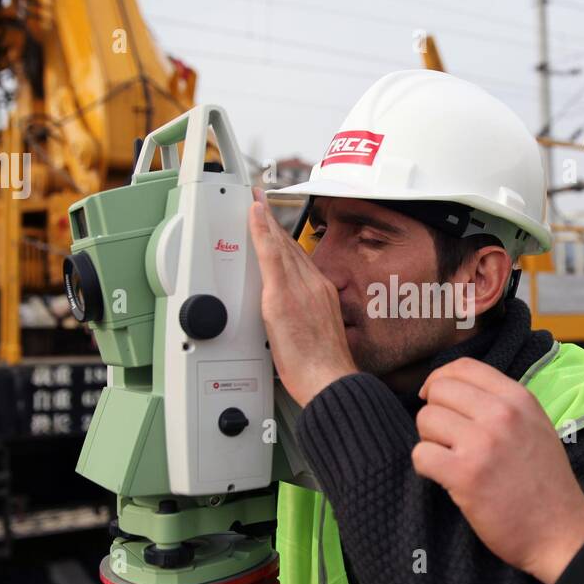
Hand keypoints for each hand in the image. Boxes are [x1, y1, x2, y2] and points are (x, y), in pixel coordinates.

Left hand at [248, 188, 356, 406]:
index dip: (287, 240)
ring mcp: (299, 287)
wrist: (330, 380)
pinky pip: (270, 253)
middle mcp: (314, 285)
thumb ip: (306, 323)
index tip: (278, 227)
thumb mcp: (320, 339)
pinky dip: (261, 230)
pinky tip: (254, 213)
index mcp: (323, 295)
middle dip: (274, 224)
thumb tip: (294, 327)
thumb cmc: (323, 371)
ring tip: (253, 202)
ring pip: (280, 245)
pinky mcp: (283, 294)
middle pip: (290, 248)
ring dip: (265, 220)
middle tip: (260, 202)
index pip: (301, 260)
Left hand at [411, 357, 583, 583]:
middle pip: (439, 390)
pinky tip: (445, 479)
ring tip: (452, 461)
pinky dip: (426, 467)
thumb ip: (501, 404)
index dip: (440, 379)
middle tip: (449, 440)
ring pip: (425, 420)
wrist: (561, 532)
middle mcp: (501, 414)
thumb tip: (451, 389)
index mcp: (519, 398)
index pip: (463, 366)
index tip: (435, 399)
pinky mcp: (466, 474)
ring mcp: (483, 443)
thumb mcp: (535, 426)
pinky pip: (420, 454)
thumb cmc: (545, 483)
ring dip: (431, 442)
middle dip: (435, 414)